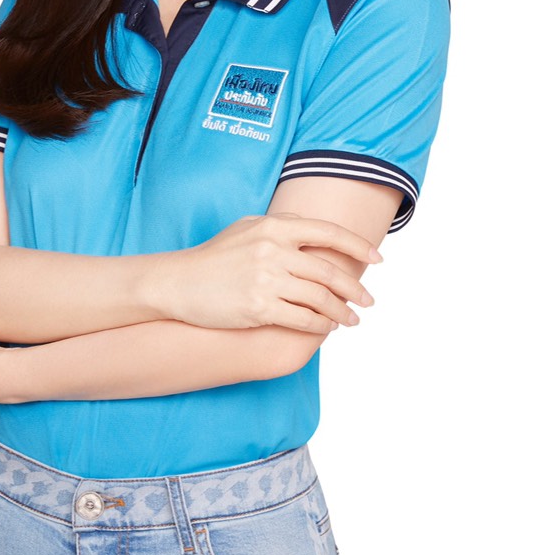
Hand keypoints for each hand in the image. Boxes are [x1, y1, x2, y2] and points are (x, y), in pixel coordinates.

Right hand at [168, 213, 380, 333]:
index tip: (377, 259)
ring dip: (341, 312)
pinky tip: (327, 328)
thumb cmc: (214, 257)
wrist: (178, 283)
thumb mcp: (246, 228)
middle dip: (354, 289)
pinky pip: (302, 319)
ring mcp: (266, 280)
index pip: (329, 233)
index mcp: (274, 227)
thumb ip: (281, 225)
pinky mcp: (258, 307)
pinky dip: (320, 325)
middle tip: (368, 300)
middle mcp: (273, 250)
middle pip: (329, 271)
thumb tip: (314, 228)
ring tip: (352, 320)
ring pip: (320, 298)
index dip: (358, 246)